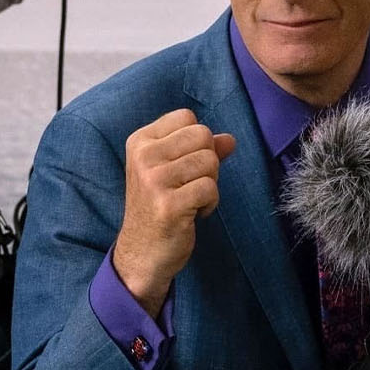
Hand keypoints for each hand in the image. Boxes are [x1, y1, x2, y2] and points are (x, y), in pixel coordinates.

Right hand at [111, 110, 236, 315]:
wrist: (142, 253)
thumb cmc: (159, 207)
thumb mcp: (173, 171)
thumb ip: (200, 150)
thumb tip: (230, 139)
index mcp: (140, 142)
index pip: (186, 117)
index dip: (197, 141)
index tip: (183, 166)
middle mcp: (143, 157)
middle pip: (202, 136)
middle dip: (207, 161)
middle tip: (190, 185)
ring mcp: (154, 181)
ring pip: (210, 161)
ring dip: (209, 184)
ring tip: (190, 200)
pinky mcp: (169, 205)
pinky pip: (210, 188)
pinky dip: (210, 203)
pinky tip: (193, 213)